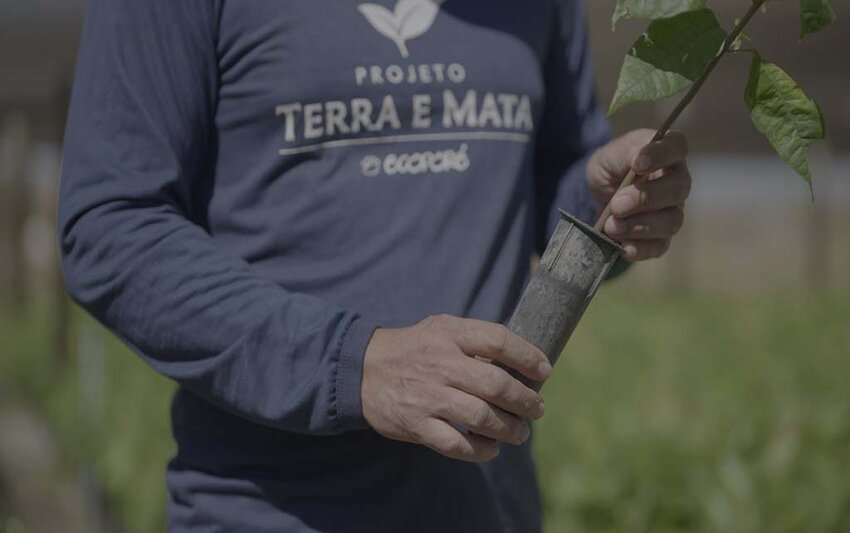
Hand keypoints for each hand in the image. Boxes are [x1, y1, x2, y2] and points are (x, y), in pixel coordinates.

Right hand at [361, 315, 550, 462]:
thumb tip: (521, 359)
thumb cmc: (413, 348)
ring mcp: (429, 396)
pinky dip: (481, 450)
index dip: (528, 356)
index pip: (498, 340)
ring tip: (521, 432)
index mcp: (449, 335)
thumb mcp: (441, 329)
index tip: (544, 370)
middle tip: (537, 409)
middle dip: (526, 401)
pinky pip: (457, 444)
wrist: (361, 370)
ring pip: (482, 418)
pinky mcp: (417, 424)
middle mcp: (441, 364)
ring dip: (510, 429)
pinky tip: (492, 449)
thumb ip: (475, 339)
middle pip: (496, 384)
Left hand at [587, 129, 691, 260]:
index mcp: (667, 152)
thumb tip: (639, 158)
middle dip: (645, 199)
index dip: (660, 155)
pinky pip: (659, 246)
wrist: (600, 193)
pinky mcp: (662, 237)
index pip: (676, 146)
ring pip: (671, 222)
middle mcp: (677, 181)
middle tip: (617, 205)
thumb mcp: (612, 154)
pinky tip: (624, 248)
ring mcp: (672, 210)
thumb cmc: (612, 166)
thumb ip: (627, 152)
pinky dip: (641, 249)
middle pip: (677, 190)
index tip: (637, 165)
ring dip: (640, 227)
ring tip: (611, 227)